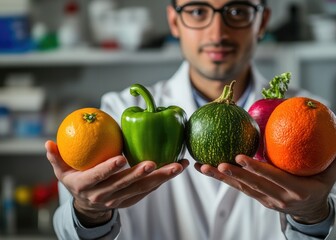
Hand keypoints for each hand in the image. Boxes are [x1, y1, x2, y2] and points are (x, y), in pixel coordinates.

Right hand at [45, 140, 188, 226]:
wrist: (87, 206)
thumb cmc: (75, 181)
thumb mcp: (62, 172)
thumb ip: (56, 158)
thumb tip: (48, 142)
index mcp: (86, 187)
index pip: (98, 178)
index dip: (108, 169)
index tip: (121, 158)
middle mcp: (104, 196)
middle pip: (125, 185)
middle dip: (140, 174)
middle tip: (154, 162)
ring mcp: (119, 200)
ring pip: (143, 189)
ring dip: (161, 177)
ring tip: (178, 165)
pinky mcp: (131, 201)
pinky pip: (148, 192)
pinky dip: (161, 181)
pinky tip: (174, 169)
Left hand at [195, 145, 335, 223]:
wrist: (309, 213)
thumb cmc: (319, 191)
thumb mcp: (329, 179)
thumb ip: (335, 162)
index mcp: (294, 191)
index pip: (272, 178)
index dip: (256, 169)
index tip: (241, 157)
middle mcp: (277, 197)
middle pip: (252, 185)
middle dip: (235, 175)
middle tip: (218, 162)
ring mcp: (265, 200)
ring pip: (240, 188)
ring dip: (221, 178)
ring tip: (203, 167)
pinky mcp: (258, 199)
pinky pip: (239, 189)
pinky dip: (224, 180)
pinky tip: (209, 169)